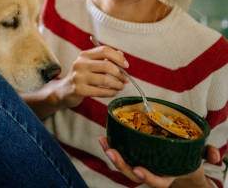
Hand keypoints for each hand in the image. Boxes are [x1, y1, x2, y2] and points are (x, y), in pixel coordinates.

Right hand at [54, 45, 128, 108]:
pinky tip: (113, 92)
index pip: (104, 50)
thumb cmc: (81, 77)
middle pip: (106, 65)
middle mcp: (80, 64)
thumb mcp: (90, 64)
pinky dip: (111, 92)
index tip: (126, 65)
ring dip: (117, 84)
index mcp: (84, 55)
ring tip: (121, 86)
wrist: (64, 91)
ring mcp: (78, 77)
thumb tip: (121, 55)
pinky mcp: (79, 90)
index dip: (118, 57)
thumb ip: (104, 59)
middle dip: (120, 73)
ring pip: (105, 79)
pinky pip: (100, 91)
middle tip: (125, 79)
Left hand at [99, 137, 217, 187]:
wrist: (178, 161)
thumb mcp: (199, 156)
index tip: (139, 170)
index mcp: (166, 175)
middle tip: (111, 152)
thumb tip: (215, 155)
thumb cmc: (187, 158)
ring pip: (124, 165)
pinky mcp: (134, 155)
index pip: (157, 181)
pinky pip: (122, 154)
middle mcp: (151, 171)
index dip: (148, 177)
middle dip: (121, 165)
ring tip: (103, 141)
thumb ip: (208, 153)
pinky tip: (105, 137)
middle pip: (133, 174)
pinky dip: (113, 146)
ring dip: (112, 154)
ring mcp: (141, 164)